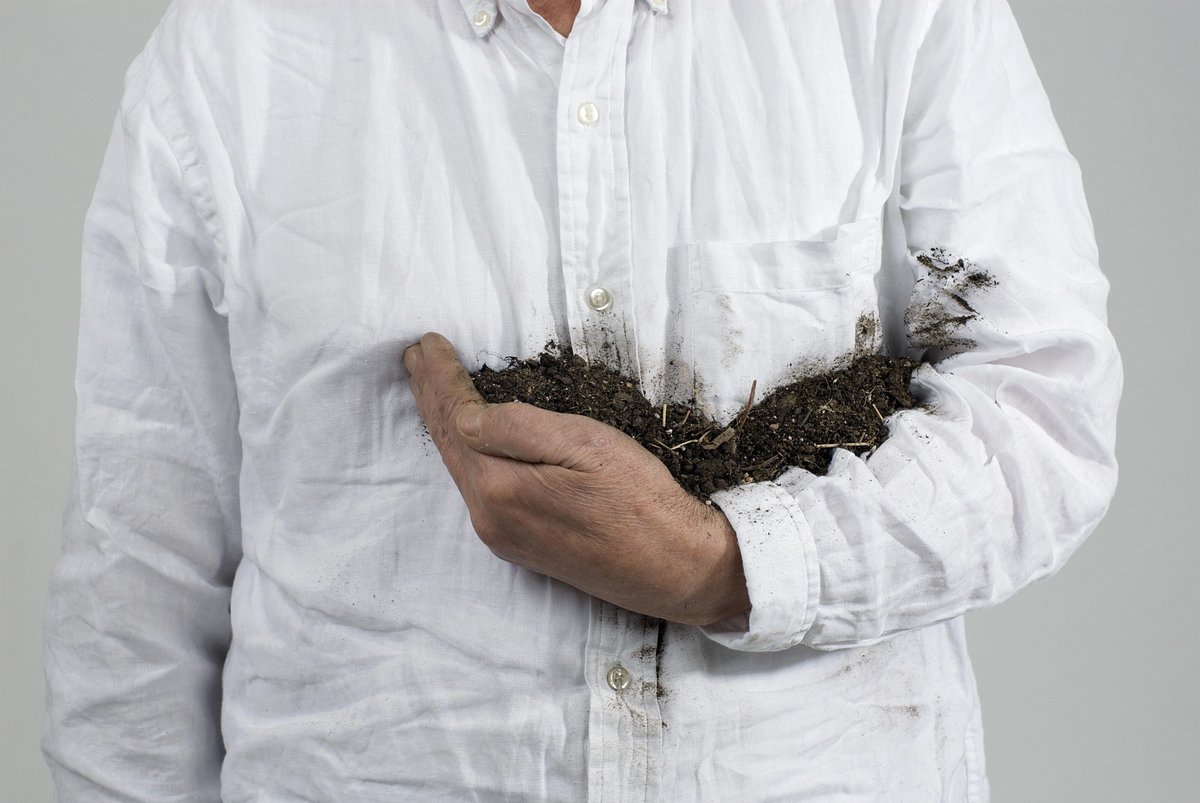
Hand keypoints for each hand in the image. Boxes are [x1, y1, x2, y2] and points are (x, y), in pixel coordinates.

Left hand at [403, 332, 750, 626]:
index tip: (423, 343)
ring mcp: (503, 537)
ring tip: (435, 388)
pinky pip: (481, 487)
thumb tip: (465, 414)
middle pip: (449, 446)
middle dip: (431, 398)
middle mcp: (489, 519)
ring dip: (448, 424)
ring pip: (463, 468)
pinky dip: (469, 452)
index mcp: (498, 490)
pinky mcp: (522, 545)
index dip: (437, 379)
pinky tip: (472, 438)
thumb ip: (517, 428)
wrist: (677, 570)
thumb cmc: (640, 501)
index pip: (453, 420)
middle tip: (416, 357)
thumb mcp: (584, 445)